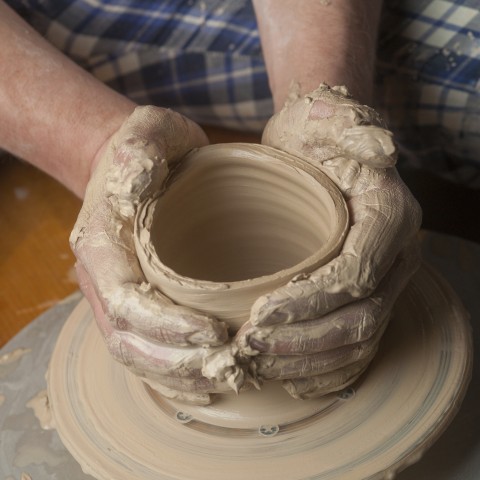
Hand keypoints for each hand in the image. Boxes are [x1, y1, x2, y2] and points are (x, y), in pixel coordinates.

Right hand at [70, 106, 242, 404]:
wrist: (132, 159)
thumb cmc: (145, 146)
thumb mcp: (147, 133)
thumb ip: (139, 154)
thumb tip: (134, 186)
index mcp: (101, 242)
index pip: (127, 303)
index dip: (168, 328)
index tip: (216, 334)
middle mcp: (102, 277)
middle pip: (129, 341)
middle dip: (178, 363)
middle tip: (230, 365)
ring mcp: (115, 293)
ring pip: (135, 354)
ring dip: (178, 376)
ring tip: (224, 380)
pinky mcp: (135, 299)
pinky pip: (144, 349)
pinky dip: (172, 374)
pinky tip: (204, 383)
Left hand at [237, 84, 421, 398]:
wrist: (319, 143)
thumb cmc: (318, 132)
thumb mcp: (332, 119)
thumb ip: (354, 130)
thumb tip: (378, 149)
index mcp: (390, 216)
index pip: (355, 275)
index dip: (311, 302)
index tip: (259, 315)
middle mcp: (394, 254)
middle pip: (360, 318)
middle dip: (304, 341)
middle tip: (250, 348)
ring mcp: (380, 277)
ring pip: (357, 339)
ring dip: (308, 360)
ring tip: (258, 363)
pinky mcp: (359, 290)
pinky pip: (355, 343)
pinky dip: (325, 368)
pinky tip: (290, 377)